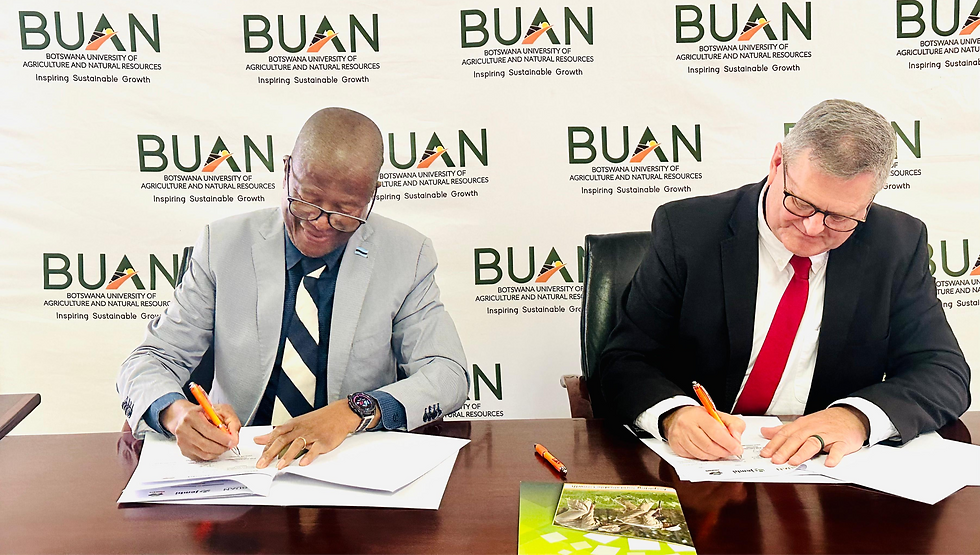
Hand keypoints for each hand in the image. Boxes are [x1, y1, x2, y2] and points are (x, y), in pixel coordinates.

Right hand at [160, 399, 240, 460]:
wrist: (185, 416)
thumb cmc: (204, 413)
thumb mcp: (221, 410)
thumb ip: (231, 422)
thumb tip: (234, 437)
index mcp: (191, 416)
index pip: (208, 431)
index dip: (223, 438)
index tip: (233, 441)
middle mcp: (183, 429)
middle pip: (205, 444)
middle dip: (222, 446)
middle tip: (231, 444)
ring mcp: (182, 442)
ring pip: (204, 453)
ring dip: (218, 451)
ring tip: (224, 445)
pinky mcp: (184, 451)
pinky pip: (201, 457)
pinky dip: (212, 454)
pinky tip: (215, 447)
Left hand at [254, 399, 375, 468]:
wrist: (340, 413)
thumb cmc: (319, 419)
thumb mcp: (296, 423)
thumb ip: (278, 432)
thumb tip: (260, 439)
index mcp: (294, 425)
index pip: (276, 434)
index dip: (266, 446)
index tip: (258, 457)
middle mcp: (301, 429)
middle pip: (283, 440)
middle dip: (271, 453)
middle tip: (262, 464)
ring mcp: (313, 435)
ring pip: (297, 444)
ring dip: (288, 455)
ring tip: (280, 465)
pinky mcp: (324, 441)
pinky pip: (315, 449)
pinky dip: (309, 456)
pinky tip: (303, 463)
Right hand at [663, 406, 744, 459]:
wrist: (677, 417)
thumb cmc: (699, 417)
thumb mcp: (718, 414)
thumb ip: (733, 424)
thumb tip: (737, 439)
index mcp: (698, 415)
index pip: (715, 431)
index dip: (728, 442)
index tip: (738, 449)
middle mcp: (686, 425)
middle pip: (708, 445)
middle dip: (723, 452)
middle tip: (731, 452)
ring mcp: (680, 437)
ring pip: (702, 454)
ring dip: (715, 456)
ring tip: (720, 451)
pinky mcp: (676, 447)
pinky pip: (695, 457)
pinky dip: (705, 457)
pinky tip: (708, 451)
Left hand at [760, 406, 869, 466]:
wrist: (851, 416)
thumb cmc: (825, 422)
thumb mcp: (803, 423)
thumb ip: (783, 430)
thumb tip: (765, 432)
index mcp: (803, 425)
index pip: (785, 434)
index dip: (774, 444)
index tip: (765, 453)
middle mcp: (814, 429)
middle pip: (797, 439)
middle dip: (785, 450)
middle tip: (776, 460)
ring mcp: (829, 435)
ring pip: (814, 443)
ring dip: (803, 453)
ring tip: (794, 462)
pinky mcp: (843, 442)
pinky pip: (839, 449)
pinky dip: (834, 456)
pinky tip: (829, 463)